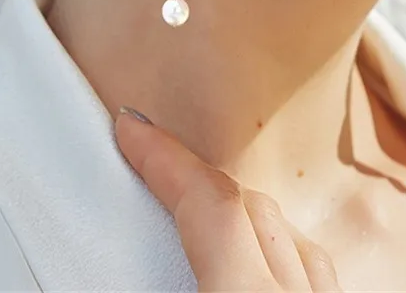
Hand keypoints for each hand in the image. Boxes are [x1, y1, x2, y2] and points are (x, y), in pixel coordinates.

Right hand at [115, 107, 343, 292]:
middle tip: (154, 169)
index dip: (165, 158)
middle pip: (254, 208)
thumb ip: (143, 280)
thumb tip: (91, 272)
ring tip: (201, 213)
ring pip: (293, 235)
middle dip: (199, 180)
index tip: (133, 128)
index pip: (209, 203)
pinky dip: (279, 252)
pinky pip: (314, 273)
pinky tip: (256, 268)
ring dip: (244, 213)